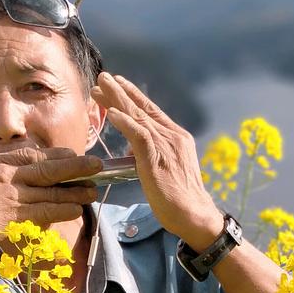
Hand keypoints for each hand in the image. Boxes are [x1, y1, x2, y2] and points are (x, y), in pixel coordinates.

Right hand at [0, 146, 100, 257]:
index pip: (32, 154)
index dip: (56, 155)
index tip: (73, 156)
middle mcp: (4, 172)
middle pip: (47, 166)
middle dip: (75, 166)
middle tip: (96, 165)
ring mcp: (10, 192)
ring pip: (51, 189)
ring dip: (75, 191)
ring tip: (93, 191)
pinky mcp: (15, 214)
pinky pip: (46, 209)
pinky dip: (63, 209)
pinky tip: (77, 210)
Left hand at [90, 73, 222, 246]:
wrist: (194, 214)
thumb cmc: (179, 200)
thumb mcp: (165, 171)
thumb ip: (151, 156)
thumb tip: (134, 152)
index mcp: (176, 137)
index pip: (151, 111)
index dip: (133, 96)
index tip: (117, 85)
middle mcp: (172, 136)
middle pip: (142, 108)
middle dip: (120, 92)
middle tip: (102, 78)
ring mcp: (165, 145)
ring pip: (138, 116)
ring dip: (117, 100)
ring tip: (99, 87)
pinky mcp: (157, 158)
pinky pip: (138, 135)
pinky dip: (124, 122)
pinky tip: (111, 113)